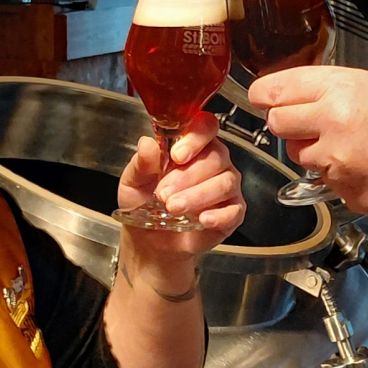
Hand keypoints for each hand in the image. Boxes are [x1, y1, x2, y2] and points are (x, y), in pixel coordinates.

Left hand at [118, 111, 245, 264]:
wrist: (149, 241)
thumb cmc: (143, 205)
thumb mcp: (132, 182)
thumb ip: (141, 163)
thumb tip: (147, 143)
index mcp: (191, 145)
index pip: (205, 126)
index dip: (195, 137)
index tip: (177, 156)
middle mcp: (214, 161)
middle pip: (216, 156)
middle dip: (187, 176)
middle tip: (164, 193)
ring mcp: (226, 186)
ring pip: (225, 182)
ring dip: (197, 195)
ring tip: (173, 208)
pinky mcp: (232, 212)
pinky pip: (234, 210)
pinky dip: (218, 215)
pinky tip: (201, 219)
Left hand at [250, 66, 367, 222]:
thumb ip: (335, 90)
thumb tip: (300, 94)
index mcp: (342, 90)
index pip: (277, 89)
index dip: (266, 94)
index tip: (263, 97)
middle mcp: (331, 123)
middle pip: (277, 122)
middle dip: (288, 123)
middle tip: (309, 122)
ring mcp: (334, 161)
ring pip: (297, 154)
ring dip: (311, 150)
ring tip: (348, 146)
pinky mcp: (340, 190)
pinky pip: (322, 179)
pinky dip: (334, 174)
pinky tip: (363, 167)